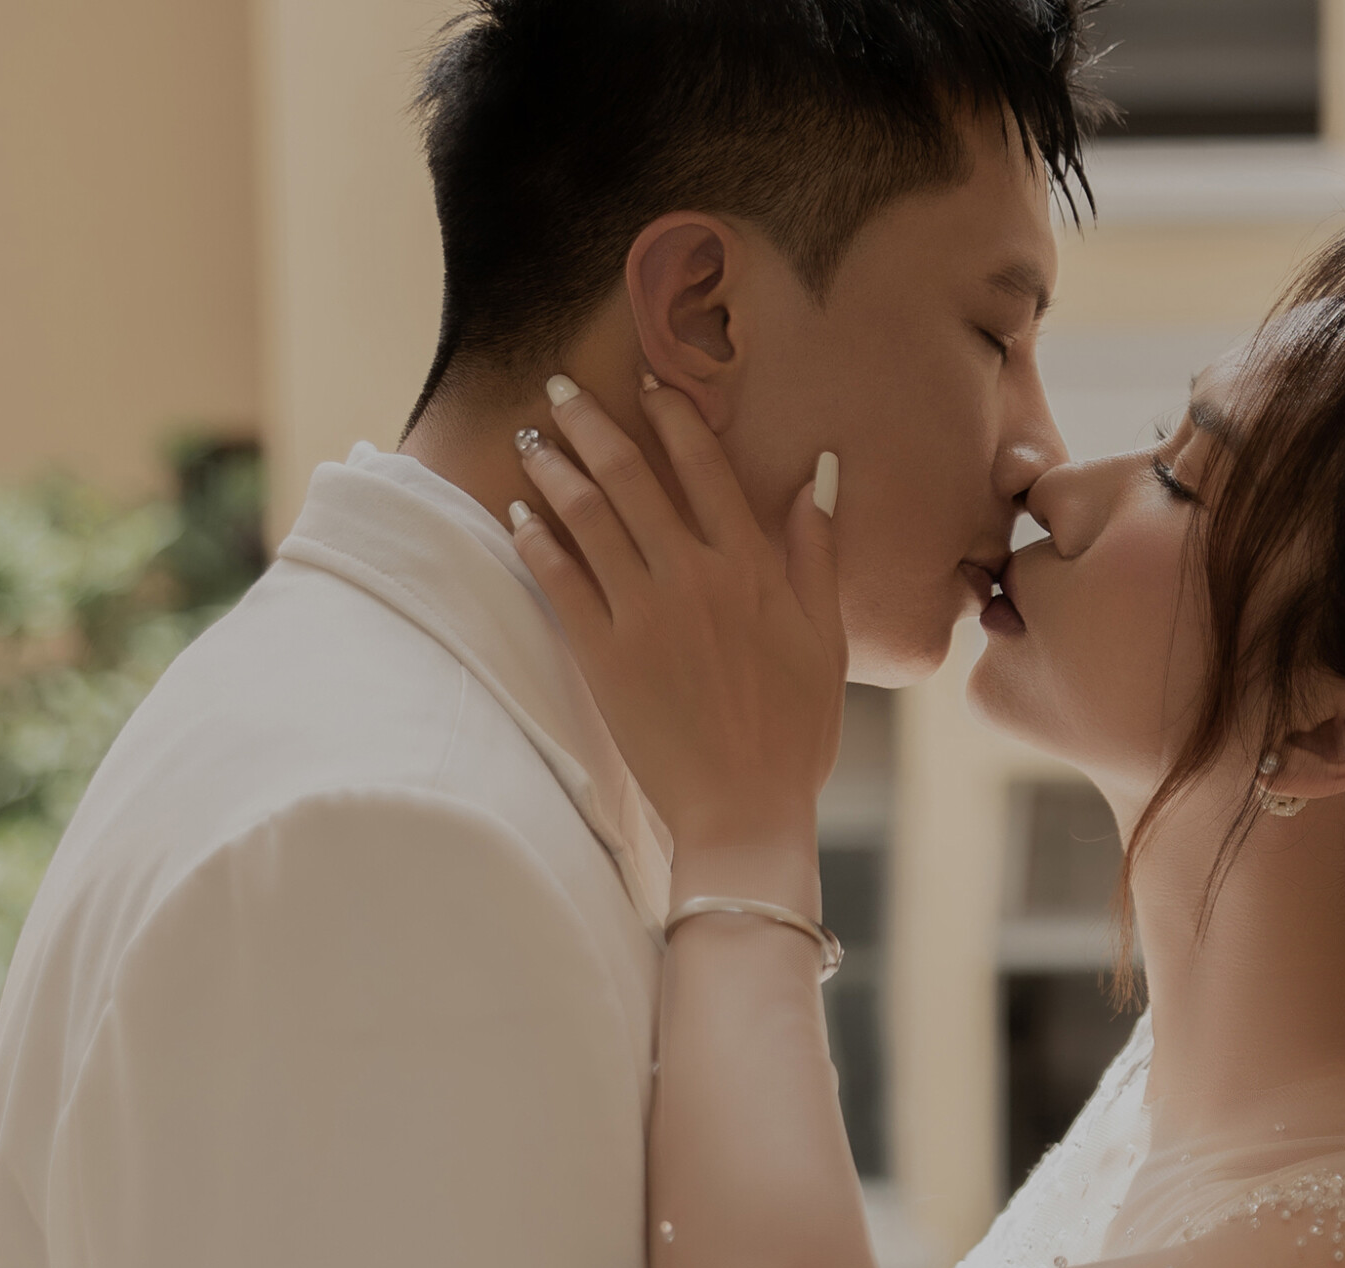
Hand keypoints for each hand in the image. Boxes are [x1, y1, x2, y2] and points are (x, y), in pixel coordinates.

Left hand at [509, 375, 847, 867]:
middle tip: (559, 389)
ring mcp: (643, 614)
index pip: (705, 470)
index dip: (674, 418)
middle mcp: (694, 578)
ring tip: (532, 440)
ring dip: (554, 471)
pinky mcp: (603, 654)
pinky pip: (559, 580)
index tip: (650, 383)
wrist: (744, 808)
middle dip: (591, 425)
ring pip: (587, 519)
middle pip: (631, 479)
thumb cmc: (794, 730)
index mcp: (752, 569)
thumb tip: (818, 477)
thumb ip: (816, 553)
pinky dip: (536, 540)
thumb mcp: (826, 638)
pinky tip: (518, 514)